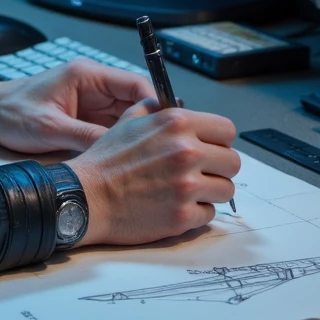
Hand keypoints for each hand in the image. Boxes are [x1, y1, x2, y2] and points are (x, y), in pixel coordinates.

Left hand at [0, 58, 154, 152]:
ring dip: (138, 134)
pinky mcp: (85, 115)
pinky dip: (122, 141)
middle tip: (167, 149)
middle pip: (136, 101)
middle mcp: (93, 84)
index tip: (171, 129)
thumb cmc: (11, 113)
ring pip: (128, 116)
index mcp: (86, 76)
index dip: (156, 105)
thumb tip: (119, 151)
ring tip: (153, 157)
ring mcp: (90, 100)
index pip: (135, 84)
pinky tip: (130, 158)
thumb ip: (85, 137)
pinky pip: (113, 126)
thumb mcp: (49, 129)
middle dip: (151, 124)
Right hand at [67, 98, 239, 246]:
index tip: (209, 149)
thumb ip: (157, 108)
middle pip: (233, 162)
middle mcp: (186, 152)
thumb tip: (176, 104)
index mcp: (177, 124)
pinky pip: (209, 215)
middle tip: (199, 174)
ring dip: (210, 192)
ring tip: (186, 191)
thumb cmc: (106, 160)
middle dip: (218, 169)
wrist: (86, 197)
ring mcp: (186, 186)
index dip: (219, 141)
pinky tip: (174, 207)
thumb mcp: (128, 120)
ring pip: (226, 190)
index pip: (227, 130)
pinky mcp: (183, 215)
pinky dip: (195, 213)